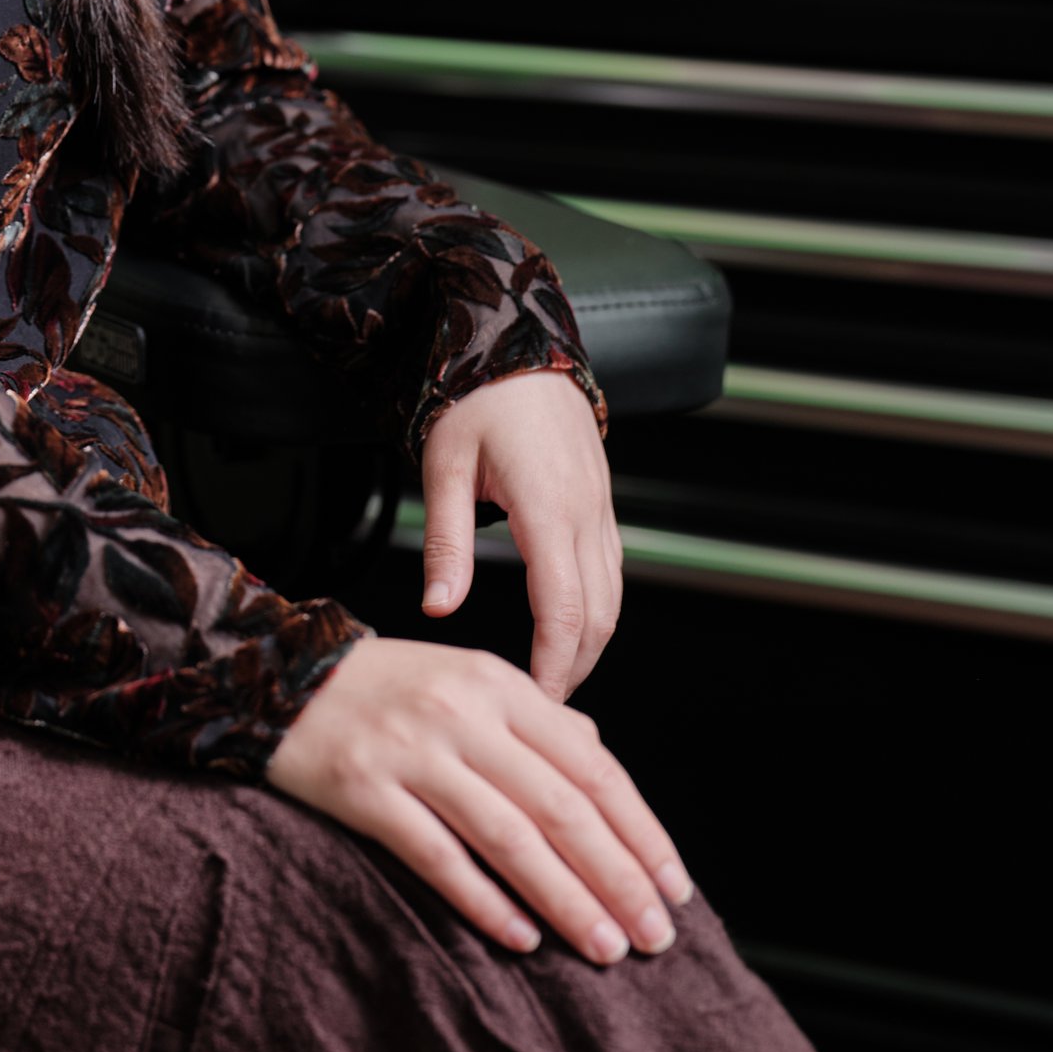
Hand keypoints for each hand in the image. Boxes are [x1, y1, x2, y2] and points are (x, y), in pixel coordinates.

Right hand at [266, 636, 690, 961]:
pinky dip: (484, 901)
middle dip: (618, 877)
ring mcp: (412, 752)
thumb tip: (601, 757)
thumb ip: (536, 718)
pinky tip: (522, 940)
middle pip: (561, 805)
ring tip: (606, 949)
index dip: (640, 830)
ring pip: (509, 836)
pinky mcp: (364, 791)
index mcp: (497, 684)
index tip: (674, 887)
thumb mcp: (466, 680)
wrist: (277, 676)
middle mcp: (461, 713)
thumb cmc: (386, 688)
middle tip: (656, 938)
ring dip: (566, 899)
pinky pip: (437, 857)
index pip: (592, 765)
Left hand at [419, 367, 620, 699]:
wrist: (520, 344)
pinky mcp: (600, 501)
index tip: (535, 700)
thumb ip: (446, 541)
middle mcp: (586, 512)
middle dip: (575, 666)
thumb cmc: (477, 399)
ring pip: (613, 596)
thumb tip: (439, 607)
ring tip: (553, 678)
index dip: (553, 662)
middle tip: (542, 707)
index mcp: (548, 507)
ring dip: (590, 643)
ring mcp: (600, 506)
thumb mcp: (445, 465)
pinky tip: (570, 627)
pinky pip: (611, 569)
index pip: (565, 608)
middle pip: (599, 614)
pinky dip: (597, 610)